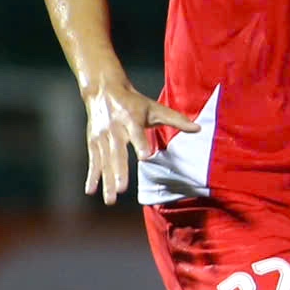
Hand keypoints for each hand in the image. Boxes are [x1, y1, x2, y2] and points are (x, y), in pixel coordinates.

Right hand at [82, 81, 198, 204]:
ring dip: (106, 180)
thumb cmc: (134, 102)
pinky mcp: (93, 142)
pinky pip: (93, 161)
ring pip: (104, 161)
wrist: (103, 90)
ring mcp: (102, 137)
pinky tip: (91, 191)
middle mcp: (114, 129)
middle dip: (119, 171)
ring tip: (111, 199)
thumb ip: (176, 119)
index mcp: (131, 118)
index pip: (137, 133)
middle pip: (117, 152)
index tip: (145, 157)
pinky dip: (91, 176)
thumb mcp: (155, 107)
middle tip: (122, 189)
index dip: (141, 144)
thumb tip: (198, 129)